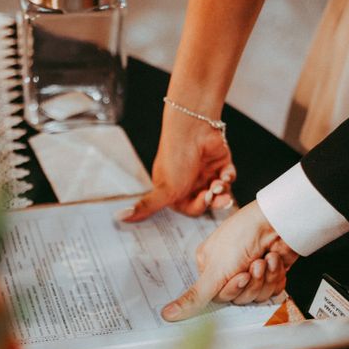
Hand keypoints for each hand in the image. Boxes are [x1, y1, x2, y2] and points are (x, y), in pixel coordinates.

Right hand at [118, 106, 235, 221]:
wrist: (193, 130)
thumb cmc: (175, 158)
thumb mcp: (162, 189)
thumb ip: (147, 208)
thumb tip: (119, 218)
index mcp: (174, 191)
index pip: (191, 209)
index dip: (199, 206)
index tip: (202, 199)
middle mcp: (190, 183)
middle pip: (208, 202)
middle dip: (214, 199)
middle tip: (215, 191)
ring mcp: (205, 173)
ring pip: (220, 192)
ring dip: (223, 189)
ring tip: (220, 181)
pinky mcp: (219, 163)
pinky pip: (228, 177)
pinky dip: (228, 176)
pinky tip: (224, 172)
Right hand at [161, 200, 298, 320]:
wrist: (278, 221)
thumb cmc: (242, 237)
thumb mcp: (215, 271)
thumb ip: (194, 297)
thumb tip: (166, 314)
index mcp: (210, 266)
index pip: (220, 296)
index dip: (233, 289)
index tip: (241, 275)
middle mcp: (228, 268)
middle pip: (240, 297)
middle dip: (252, 282)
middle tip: (255, 264)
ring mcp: (251, 269)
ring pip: (258, 294)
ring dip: (265, 276)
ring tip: (265, 258)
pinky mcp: (270, 270)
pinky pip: (273, 288)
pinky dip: (276, 274)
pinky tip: (274, 258)